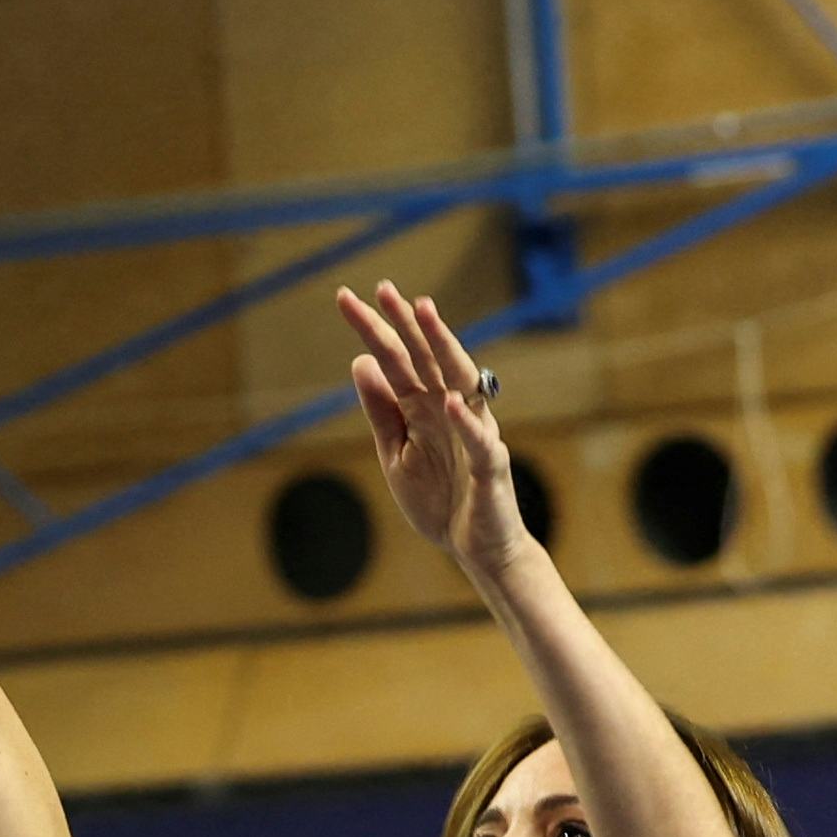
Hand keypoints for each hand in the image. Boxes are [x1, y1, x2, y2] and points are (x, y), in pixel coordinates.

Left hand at [336, 280, 526, 580]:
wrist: (477, 548)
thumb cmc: (440, 498)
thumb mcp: (396, 452)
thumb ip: (382, 410)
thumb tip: (361, 362)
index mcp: (424, 407)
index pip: (397, 359)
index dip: (374, 329)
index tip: (346, 298)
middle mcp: (450, 410)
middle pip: (427, 359)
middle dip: (406, 323)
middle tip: (383, 288)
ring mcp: (473, 433)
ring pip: (460, 381)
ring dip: (443, 347)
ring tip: (423, 313)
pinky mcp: (490, 467)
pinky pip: (479, 441)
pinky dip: (466, 422)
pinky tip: (449, 401)